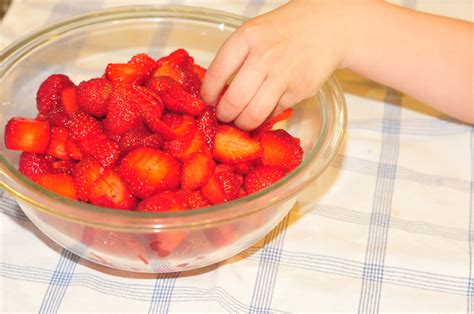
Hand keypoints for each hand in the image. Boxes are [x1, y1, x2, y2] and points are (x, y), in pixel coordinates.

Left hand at [200, 1, 361, 129]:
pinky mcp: (299, 91)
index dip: (208, 96)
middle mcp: (263, 56)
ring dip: (243, 124)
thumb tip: (217, 93)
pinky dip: (264, 119)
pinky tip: (261, 115)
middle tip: (224, 117)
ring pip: (253, 114)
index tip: (207, 103)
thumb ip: (235, 58)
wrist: (326, 27)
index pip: (216, 74)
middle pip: (233, 101)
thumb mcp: (254, 33)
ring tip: (241, 122)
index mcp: (246, 38)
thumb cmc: (285, 32)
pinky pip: (273, 113)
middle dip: (224, 116)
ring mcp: (283, 75)